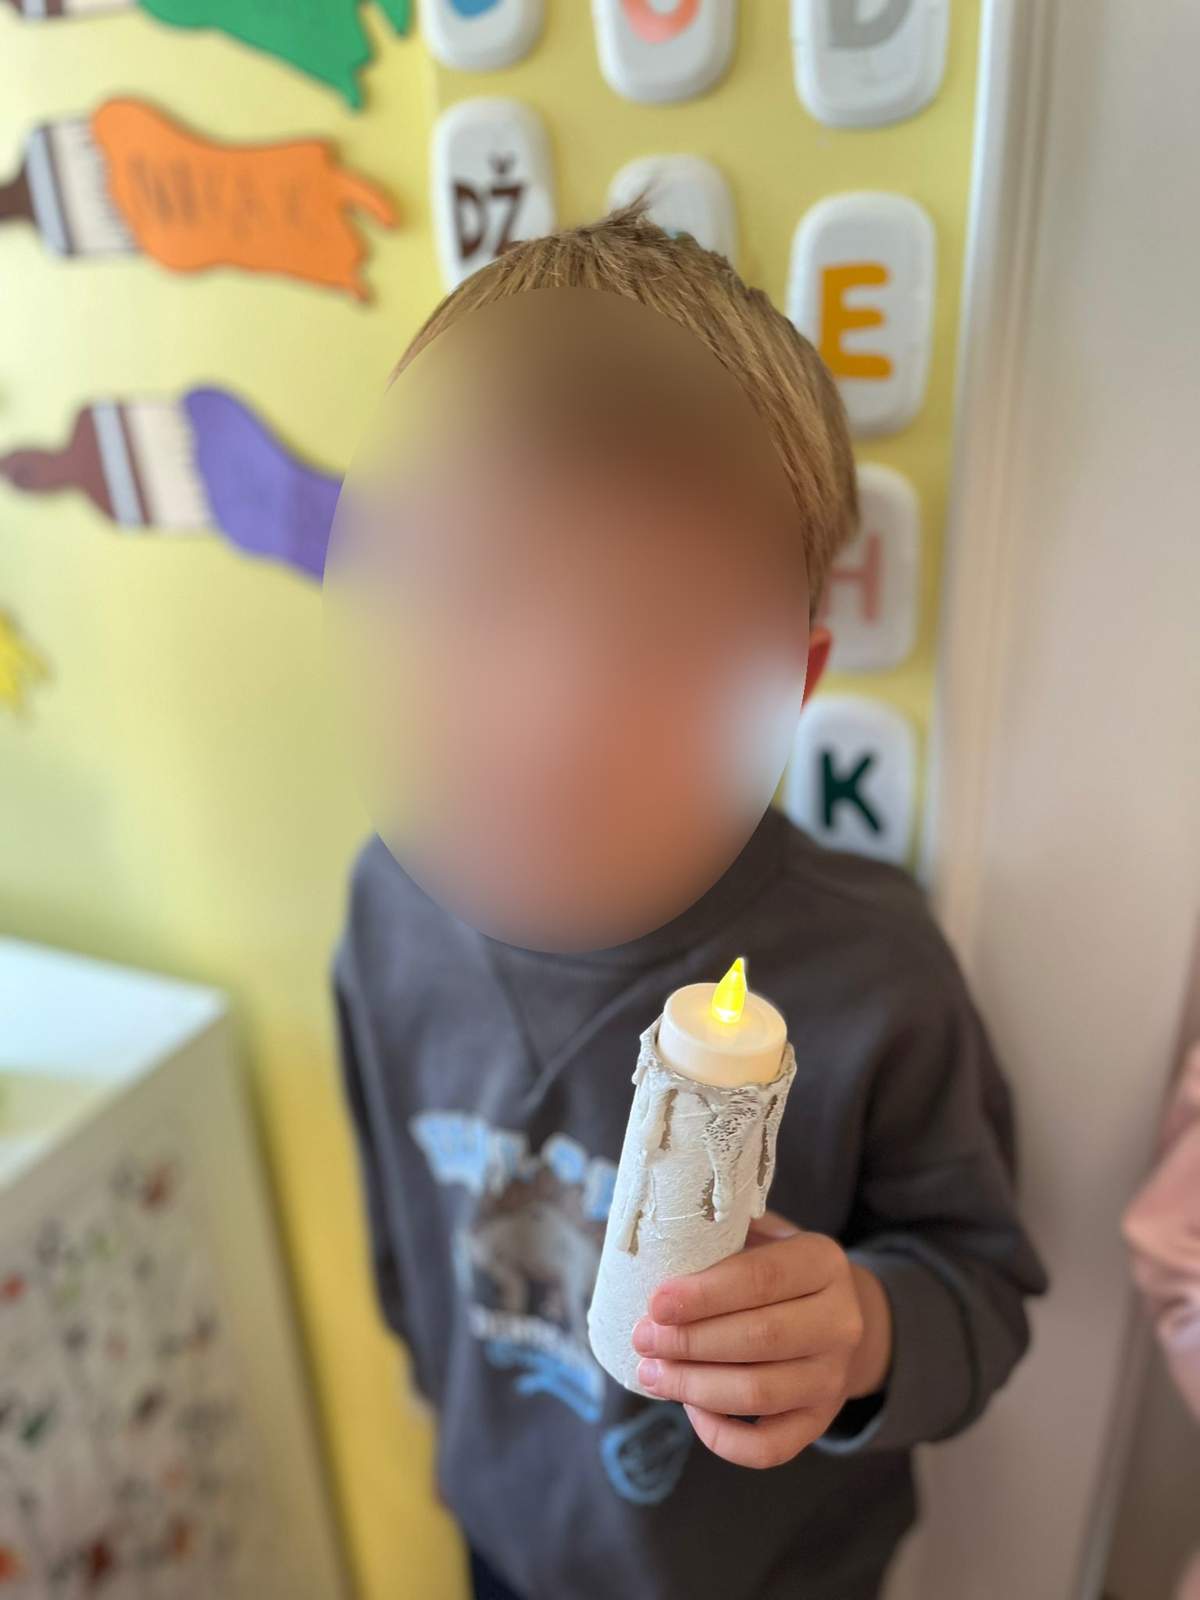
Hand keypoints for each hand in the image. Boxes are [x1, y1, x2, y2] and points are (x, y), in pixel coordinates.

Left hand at [631, 1209, 892, 1468]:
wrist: (835, 1318)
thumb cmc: (777, 1271)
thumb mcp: (762, 1237)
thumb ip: (722, 1238)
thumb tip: (657, 1250)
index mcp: (824, 1262)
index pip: (762, 1278)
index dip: (704, 1294)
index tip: (656, 1304)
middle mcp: (840, 1321)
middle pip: (760, 1337)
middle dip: (690, 1342)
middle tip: (643, 1338)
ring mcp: (833, 1377)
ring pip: (760, 1393)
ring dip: (694, 1387)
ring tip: (651, 1372)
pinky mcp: (820, 1421)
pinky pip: (769, 1447)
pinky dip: (722, 1437)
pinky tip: (690, 1409)